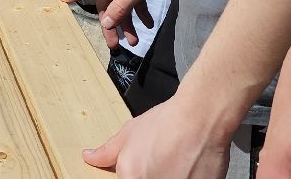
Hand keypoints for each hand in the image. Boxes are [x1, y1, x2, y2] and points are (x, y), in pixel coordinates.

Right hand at [59, 0, 184, 48]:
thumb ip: (119, 8)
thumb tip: (106, 23)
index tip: (61, 0)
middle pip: (106, 5)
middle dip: (112, 25)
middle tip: (115, 45)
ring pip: (122, 5)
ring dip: (128, 23)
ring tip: (135, 42)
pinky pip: (135, 0)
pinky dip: (140, 12)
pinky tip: (148, 25)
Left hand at [83, 97, 230, 178]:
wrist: (201, 117)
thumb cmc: (167, 123)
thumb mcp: (130, 133)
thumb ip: (107, 151)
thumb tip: (89, 157)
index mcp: (130, 178)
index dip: (137, 173)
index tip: (147, 167)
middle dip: (156, 174)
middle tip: (165, 162)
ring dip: (172, 175)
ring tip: (178, 163)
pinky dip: (188, 177)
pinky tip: (190, 168)